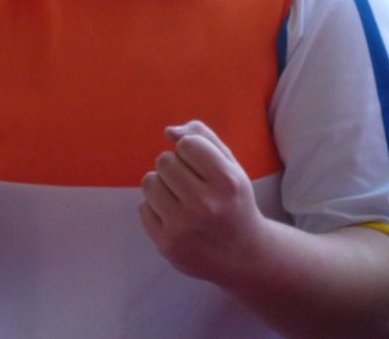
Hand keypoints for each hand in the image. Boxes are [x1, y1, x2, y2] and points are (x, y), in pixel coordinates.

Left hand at [139, 121, 267, 283]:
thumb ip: (204, 138)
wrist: (245, 257)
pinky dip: (155, 208)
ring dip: (162, 185)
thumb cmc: (234, 202)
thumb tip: (169, 131)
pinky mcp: (167, 244)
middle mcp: (206, 205)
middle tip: (191, 184)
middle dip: (175, 167)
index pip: (186, 144)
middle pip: (164, 161)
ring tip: (180, 198)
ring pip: (149, 181)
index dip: (190, 151)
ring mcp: (184, 227)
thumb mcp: (231, 167)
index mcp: (227, 182)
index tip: (201, 166)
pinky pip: (143, 207)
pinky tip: (175, 217)